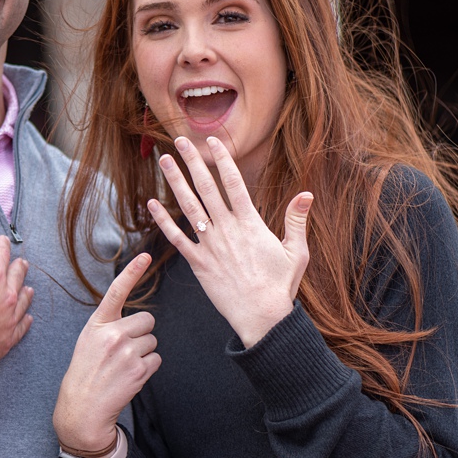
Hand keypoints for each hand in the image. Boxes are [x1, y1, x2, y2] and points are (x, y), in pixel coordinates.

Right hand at [0, 237, 32, 380]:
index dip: (2, 245)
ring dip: (25, 291)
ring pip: (24, 300)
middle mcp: (6, 295)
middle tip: (21, 262)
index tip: (3, 241)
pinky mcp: (8, 338)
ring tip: (28, 288)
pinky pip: (22, 326)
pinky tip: (27, 317)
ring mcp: (9, 318)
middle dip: (19, 266)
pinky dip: (26, 319)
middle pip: (17, 275)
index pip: (0, 254)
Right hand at [53, 253, 158, 453]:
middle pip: (147, 320)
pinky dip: (148, 368)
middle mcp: (112, 334)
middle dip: (142, 334)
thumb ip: (109, 327)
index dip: (131, 272)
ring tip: (124, 366)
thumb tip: (139, 322)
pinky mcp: (139, 369)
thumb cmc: (85, 372)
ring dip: (144, 352)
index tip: (144, 256)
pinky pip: (156, 359)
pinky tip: (130, 376)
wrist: (82, 407)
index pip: (116, 292)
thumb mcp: (88, 341)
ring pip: (153, 341)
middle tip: (124, 350)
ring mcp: (127, 352)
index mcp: (97, 324)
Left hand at [148, 136, 311, 347]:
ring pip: (189, 207)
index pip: (235, 184)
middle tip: (180, 140)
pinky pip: (176, 238)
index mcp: (251, 224)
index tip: (213, 141)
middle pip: (207, 188)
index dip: (223, 160)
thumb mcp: (297, 252)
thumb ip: (297, 221)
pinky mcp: (197, 263)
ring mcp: (210, 245)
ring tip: (164, 160)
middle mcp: (227, 230)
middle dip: (193, 162)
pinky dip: (163, 220)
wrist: (261, 317)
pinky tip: (152, 203)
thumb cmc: (280, 286)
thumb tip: (306, 193)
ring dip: (175, 182)